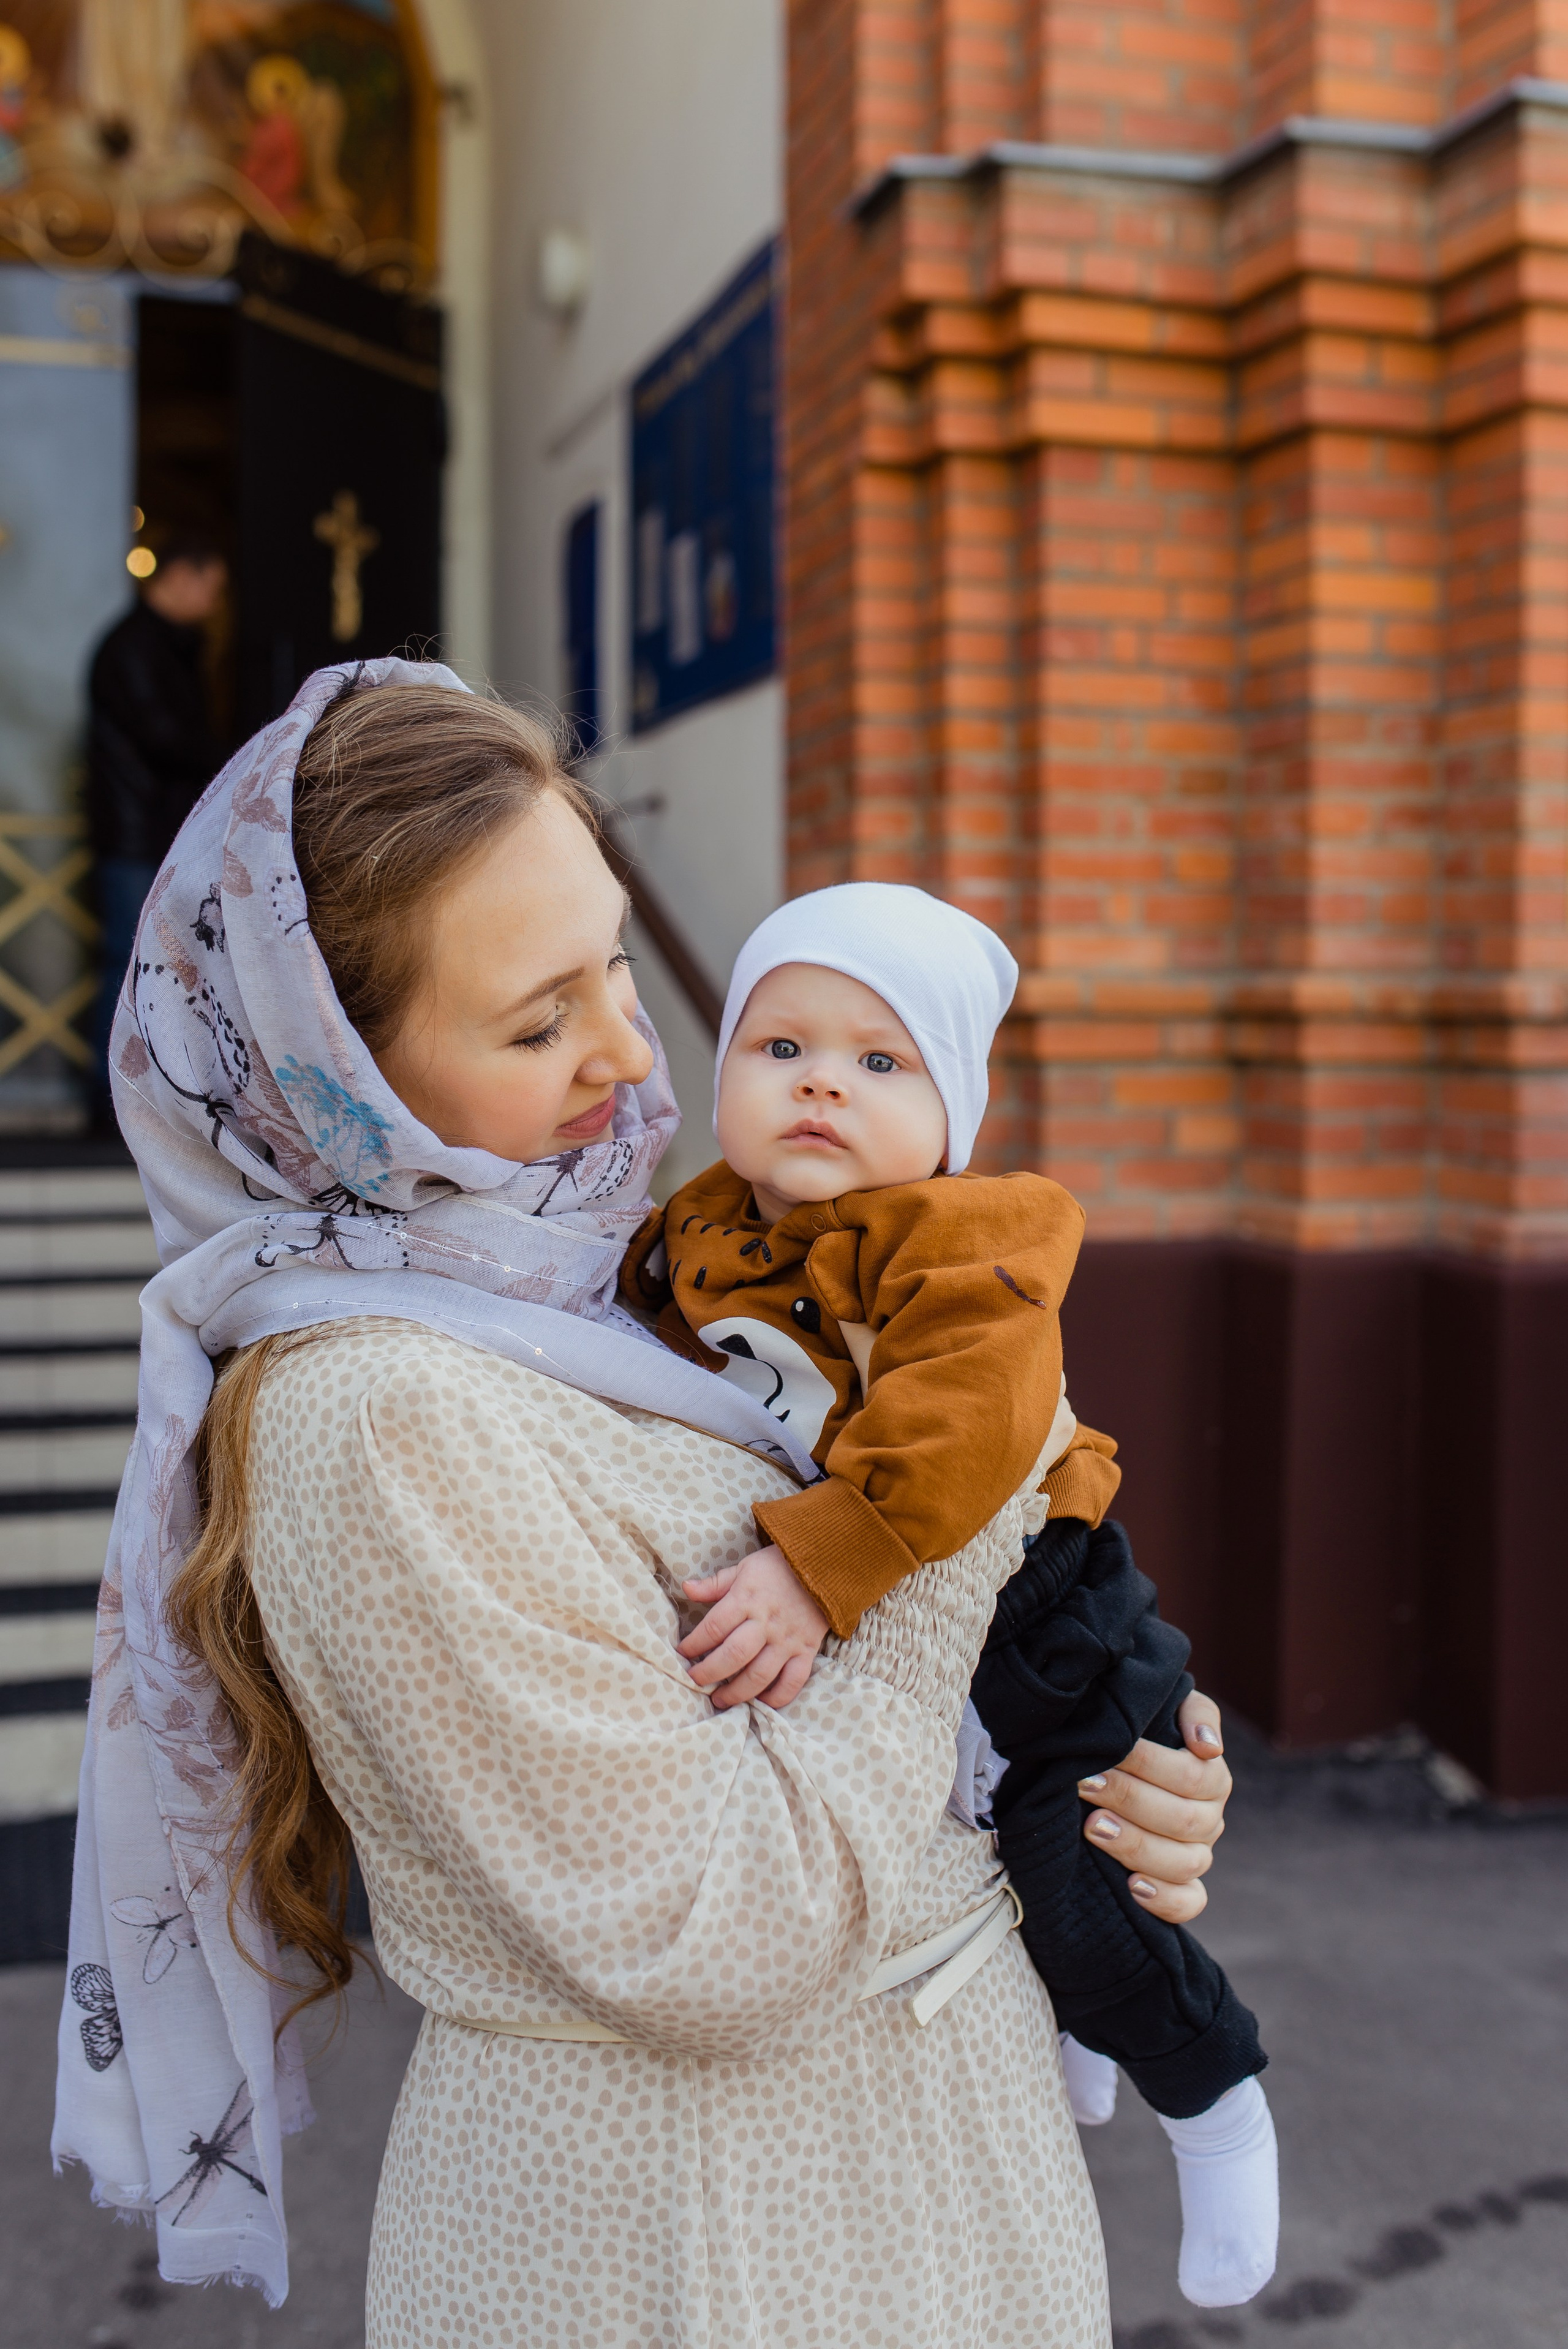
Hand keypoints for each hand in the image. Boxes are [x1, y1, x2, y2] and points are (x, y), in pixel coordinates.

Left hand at [679, 1544, 829, 1710]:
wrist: (826, 1565)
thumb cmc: (779, 1566)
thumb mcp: (744, 1568)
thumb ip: (716, 1583)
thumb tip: (686, 1589)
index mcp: (747, 1599)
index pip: (714, 1627)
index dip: (694, 1644)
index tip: (682, 1653)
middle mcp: (766, 1622)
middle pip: (733, 1655)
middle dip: (709, 1672)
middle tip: (695, 1681)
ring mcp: (787, 1639)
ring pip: (759, 1674)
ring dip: (737, 1692)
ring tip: (720, 1700)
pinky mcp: (807, 1650)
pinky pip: (792, 1681)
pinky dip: (777, 1697)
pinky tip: (761, 1702)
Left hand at [1077, 1691, 1232, 1924]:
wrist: (1116, 1768)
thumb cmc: (1142, 1733)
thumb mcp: (1169, 1709)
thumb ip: (1195, 1714)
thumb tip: (1207, 1747)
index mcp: (1211, 1778)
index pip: (1192, 1776)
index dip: (1149, 1764)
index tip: (1104, 1755)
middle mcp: (1209, 1820)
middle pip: (1185, 1819)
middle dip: (1130, 1799)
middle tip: (1085, 1785)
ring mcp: (1196, 1856)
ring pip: (1184, 1863)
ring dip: (1137, 1846)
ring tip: (1093, 1827)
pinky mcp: (1183, 1889)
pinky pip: (1189, 1904)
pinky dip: (1165, 1900)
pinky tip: (1132, 1887)